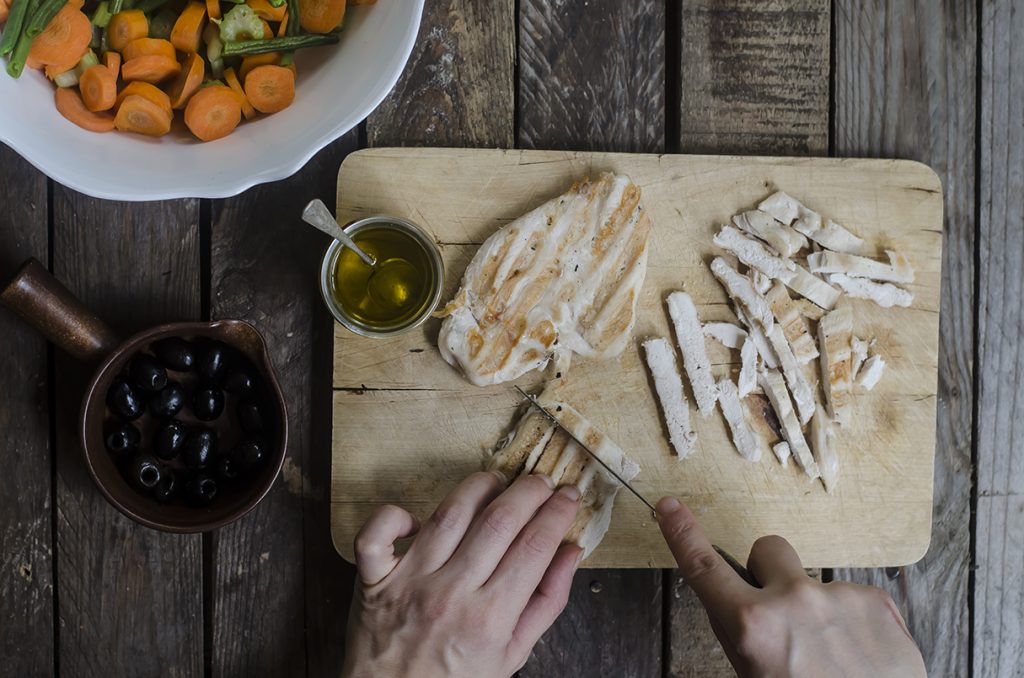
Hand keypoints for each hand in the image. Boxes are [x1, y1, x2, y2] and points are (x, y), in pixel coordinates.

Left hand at [342, 472, 583, 677]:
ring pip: (449, 514)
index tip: (568, 498)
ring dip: (479, 487)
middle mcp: (451, 594)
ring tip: (498, 482)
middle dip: (529, 492)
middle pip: (499, 521)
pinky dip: (394, 515)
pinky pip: (376, 534)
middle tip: (541, 482)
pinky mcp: (373, 581)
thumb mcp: (513, 655)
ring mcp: (409, 583)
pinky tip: (417, 516)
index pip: (535, 546)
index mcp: (491, 618)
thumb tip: (571, 552)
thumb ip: (546, 602)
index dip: (557, 513)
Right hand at [656, 497, 925, 677]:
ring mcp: (839, 598)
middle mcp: (794, 602)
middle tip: (781, 614)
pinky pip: (851, 600)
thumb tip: (737, 603)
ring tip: (831, 655)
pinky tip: (858, 656)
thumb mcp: (752, 674)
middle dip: (768, 572)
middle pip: (767, 549)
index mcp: (753, 626)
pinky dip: (852, 624)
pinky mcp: (876, 602)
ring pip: (813, 584)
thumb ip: (741, 633)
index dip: (682, 533)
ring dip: (815, 610)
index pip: (705, 567)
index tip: (670, 507)